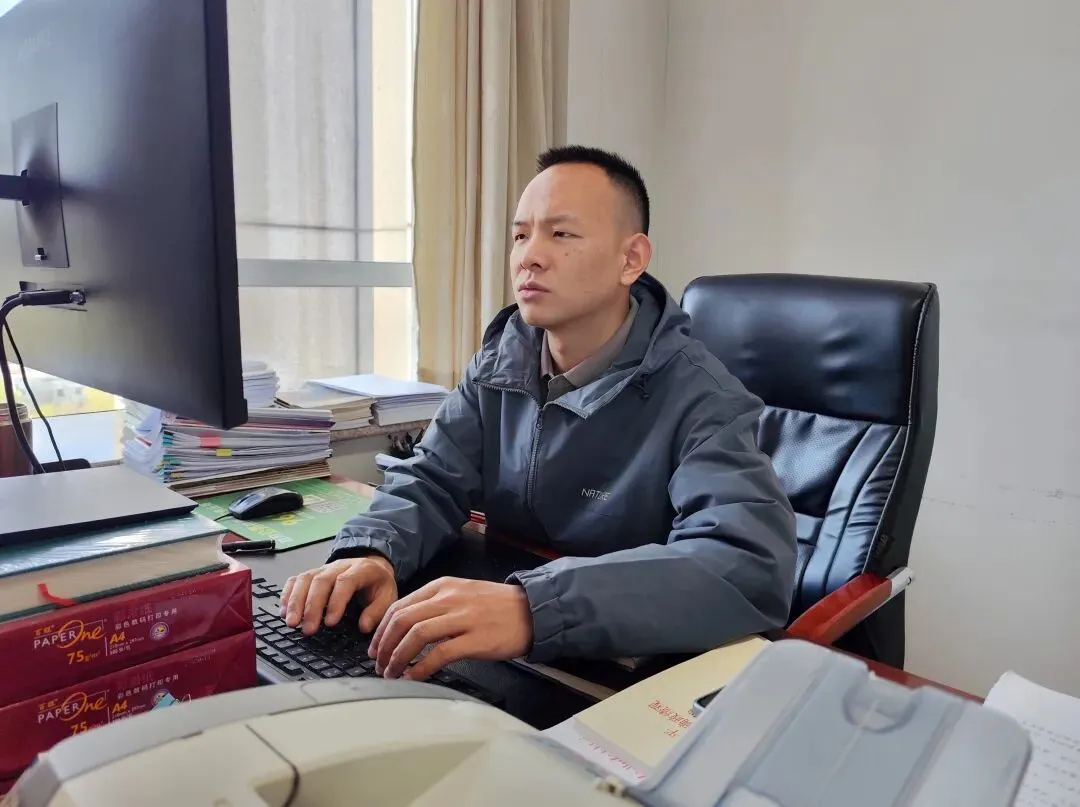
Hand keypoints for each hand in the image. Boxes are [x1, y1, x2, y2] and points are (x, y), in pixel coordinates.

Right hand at [280, 555, 396, 634]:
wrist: (372, 566)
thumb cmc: (377, 584)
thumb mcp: (388, 596)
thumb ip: (377, 611)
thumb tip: (363, 626)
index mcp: (361, 569)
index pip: (345, 582)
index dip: (336, 602)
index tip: (330, 623)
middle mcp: (340, 566)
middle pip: (321, 580)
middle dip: (312, 606)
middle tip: (308, 629)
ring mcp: (324, 568)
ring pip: (305, 579)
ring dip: (295, 601)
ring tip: (291, 623)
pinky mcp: (313, 573)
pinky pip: (296, 579)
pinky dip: (287, 595)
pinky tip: (284, 611)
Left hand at [368, 577, 532, 680]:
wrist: (532, 611)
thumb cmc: (498, 606)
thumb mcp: (462, 594)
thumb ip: (436, 605)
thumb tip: (406, 627)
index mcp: (443, 586)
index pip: (400, 606)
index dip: (382, 630)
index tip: (376, 647)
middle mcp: (449, 599)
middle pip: (403, 620)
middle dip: (385, 645)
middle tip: (379, 664)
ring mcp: (463, 618)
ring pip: (416, 635)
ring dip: (398, 657)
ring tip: (392, 673)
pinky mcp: (475, 639)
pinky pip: (439, 654)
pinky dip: (421, 668)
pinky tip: (414, 677)